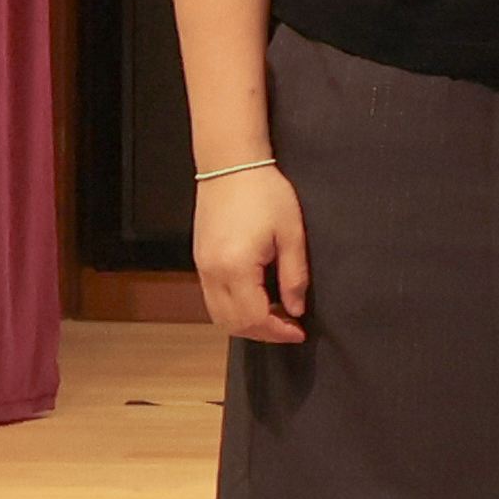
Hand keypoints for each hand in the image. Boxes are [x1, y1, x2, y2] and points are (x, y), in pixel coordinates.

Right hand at [194, 166, 310, 342]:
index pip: (254, 318)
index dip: (278, 332)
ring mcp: (202, 268)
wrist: (230, 165)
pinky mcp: (199, 260)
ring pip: (219, 315)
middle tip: (289, 327)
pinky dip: (233, 309)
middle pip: (233, 324)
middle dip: (263, 333)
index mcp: (236, 267)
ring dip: (247, 323)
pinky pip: (212, 299)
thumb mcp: (291, 234)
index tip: (299, 332)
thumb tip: (296, 309)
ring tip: (275, 315)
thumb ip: (295, 276)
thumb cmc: (264, 192)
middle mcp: (213, 273)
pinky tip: (256, 299)